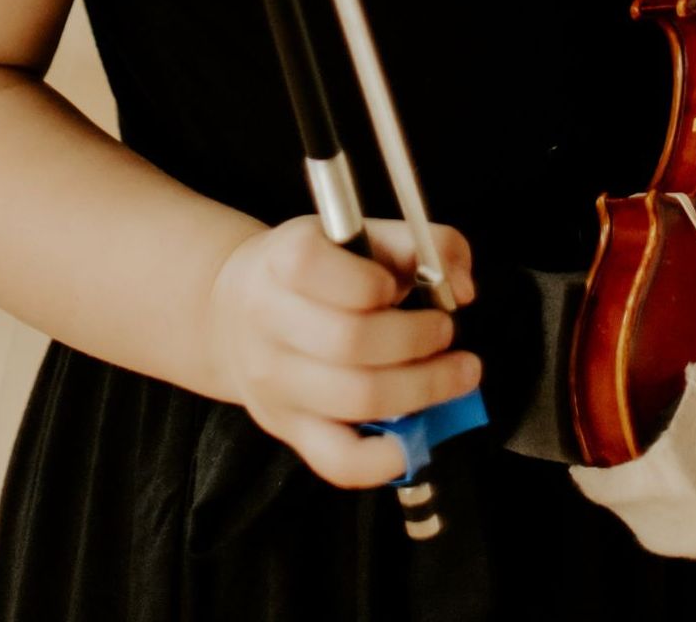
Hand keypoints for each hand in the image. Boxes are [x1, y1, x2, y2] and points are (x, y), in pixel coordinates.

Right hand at [206, 214, 479, 487]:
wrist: (234, 312)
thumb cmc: (313, 270)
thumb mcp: (354, 234)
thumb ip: (418, 243)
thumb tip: (461, 286)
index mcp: (283, 260)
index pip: (317, 270)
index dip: (371, 282)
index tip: (399, 284)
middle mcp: (269, 323)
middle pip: (348, 341)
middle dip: (415, 339)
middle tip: (448, 332)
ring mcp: (276, 384)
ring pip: (354, 399)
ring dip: (422, 389)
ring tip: (458, 373)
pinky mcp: (289, 430)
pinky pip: (338, 460)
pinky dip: (384, 459)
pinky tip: (417, 438)